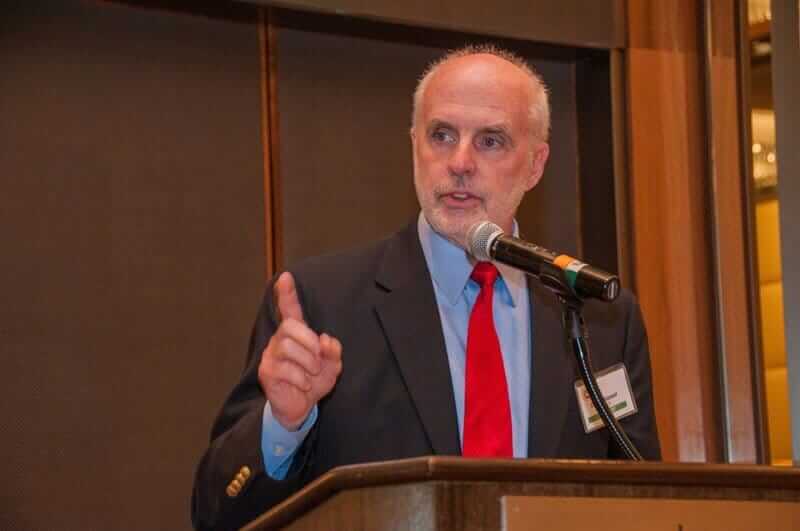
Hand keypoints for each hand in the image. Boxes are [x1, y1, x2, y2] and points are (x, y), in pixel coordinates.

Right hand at [258, 272, 342, 430]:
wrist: (301, 408)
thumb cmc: (314, 381)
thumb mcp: (332, 366)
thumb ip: (333, 351)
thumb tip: (326, 340)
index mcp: (296, 334)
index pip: (289, 309)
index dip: (287, 293)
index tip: (286, 276)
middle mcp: (279, 340)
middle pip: (290, 326)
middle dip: (310, 343)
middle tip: (317, 362)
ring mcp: (270, 356)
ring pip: (288, 347)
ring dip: (307, 363)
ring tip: (311, 375)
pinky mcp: (266, 372)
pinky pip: (285, 369)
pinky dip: (302, 379)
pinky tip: (304, 385)